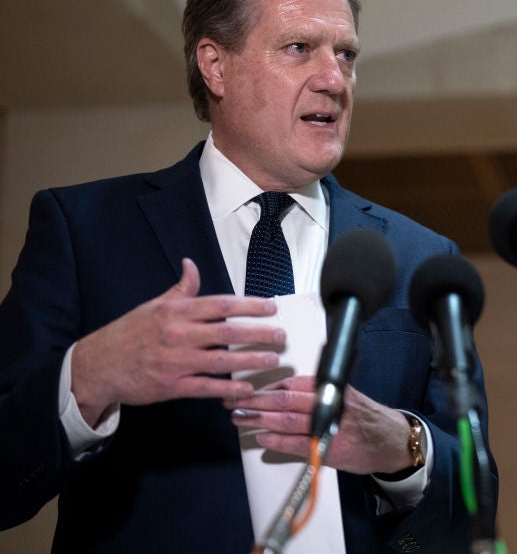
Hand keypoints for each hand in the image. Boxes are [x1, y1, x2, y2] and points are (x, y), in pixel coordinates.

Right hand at [71, 258, 283, 425]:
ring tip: (273, 360)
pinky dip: (229, 389)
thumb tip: (192, 265)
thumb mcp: (154, 305)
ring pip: (222, 361)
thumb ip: (180, 289)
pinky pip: (207, 387)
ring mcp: (176, 362)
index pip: (221, 305)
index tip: (271, 308)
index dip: (249, 306)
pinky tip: (248, 389)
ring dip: (251, 361)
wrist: (98, 365)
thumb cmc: (129, 333)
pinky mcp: (171, 386)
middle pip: (228, 332)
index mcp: (177, 312)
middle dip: (259, 334)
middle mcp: (179, 334)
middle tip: (281, 335)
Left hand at [225, 376, 414, 474]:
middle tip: (233, 400)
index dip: (267, 385)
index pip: (292, 382)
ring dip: (258, 419)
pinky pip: (294, 443)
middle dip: (255, 400)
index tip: (249, 387)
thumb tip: (281, 392)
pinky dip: (275, 440)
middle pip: (284, 398)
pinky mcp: (328, 448)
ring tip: (240, 417)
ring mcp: (329, 426)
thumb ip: (318, 392)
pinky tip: (261, 437)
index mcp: (332, 387)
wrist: (390, 441)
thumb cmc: (365, 418)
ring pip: (285, 419)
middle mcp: (330, 403)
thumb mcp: (345, 395)